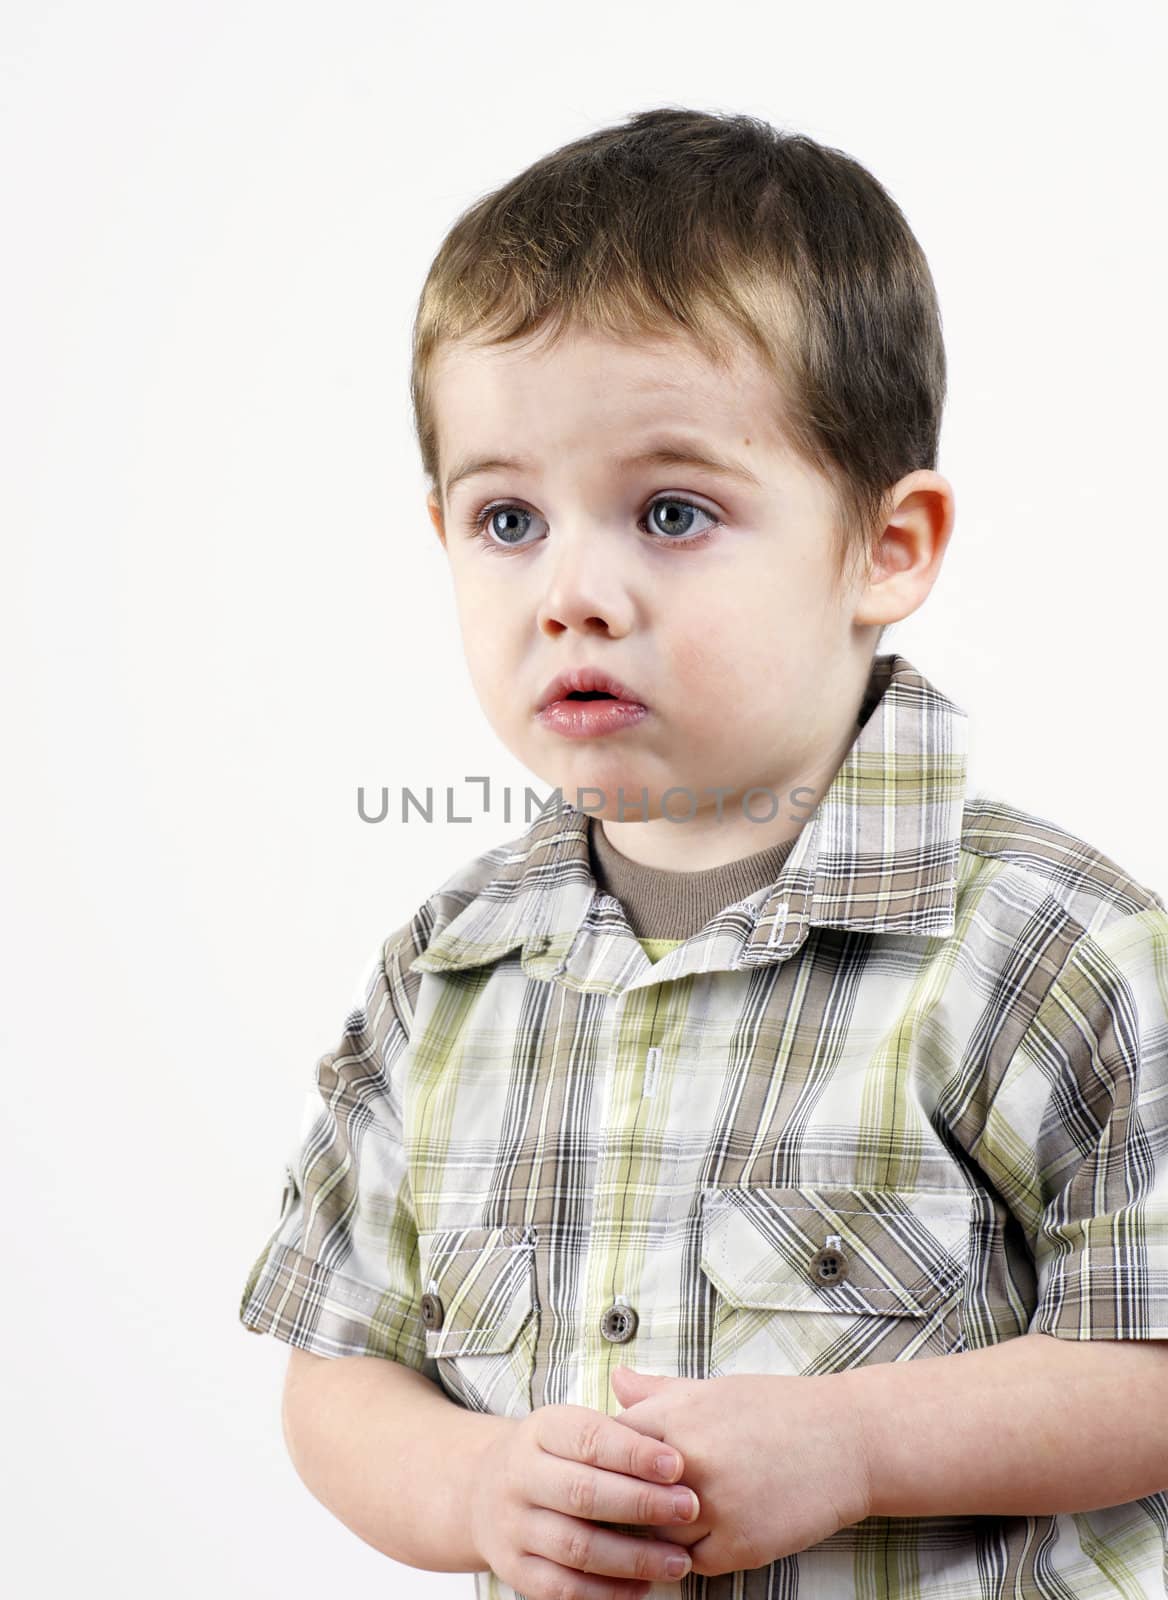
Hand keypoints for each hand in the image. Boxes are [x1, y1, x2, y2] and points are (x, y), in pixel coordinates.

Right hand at [468, 1402, 703, 1599]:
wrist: (483, 1491)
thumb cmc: (552, 1456)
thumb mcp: (571, 1425)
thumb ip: (619, 1424)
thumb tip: (669, 1419)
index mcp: (540, 1431)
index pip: (588, 1438)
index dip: (634, 1453)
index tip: (677, 1465)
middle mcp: (520, 1477)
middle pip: (583, 1493)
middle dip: (641, 1503)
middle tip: (688, 1509)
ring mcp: (514, 1526)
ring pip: (576, 1546)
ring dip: (634, 1557)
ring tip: (680, 1560)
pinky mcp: (515, 1570)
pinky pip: (563, 1588)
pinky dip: (606, 1592)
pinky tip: (643, 1587)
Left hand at [609, 1365, 871, 1577]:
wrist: (847, 1440)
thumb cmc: (778, 1409)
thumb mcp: (714, 1389)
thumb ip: (659, 1392)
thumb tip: (616, 1380)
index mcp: (678, 1414)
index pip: (609, 1445)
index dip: (605, 1461)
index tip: (605, 1470)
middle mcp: (690, 1458)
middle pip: (625, 1497)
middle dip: (623, 1503)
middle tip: (624, 1506)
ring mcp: (714, 1505)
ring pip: (655, 1536)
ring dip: (658, 1533)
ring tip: (671, 1520)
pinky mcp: (740, 1545)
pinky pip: (692, 1563)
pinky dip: (693, 1553)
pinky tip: (706, 1534)